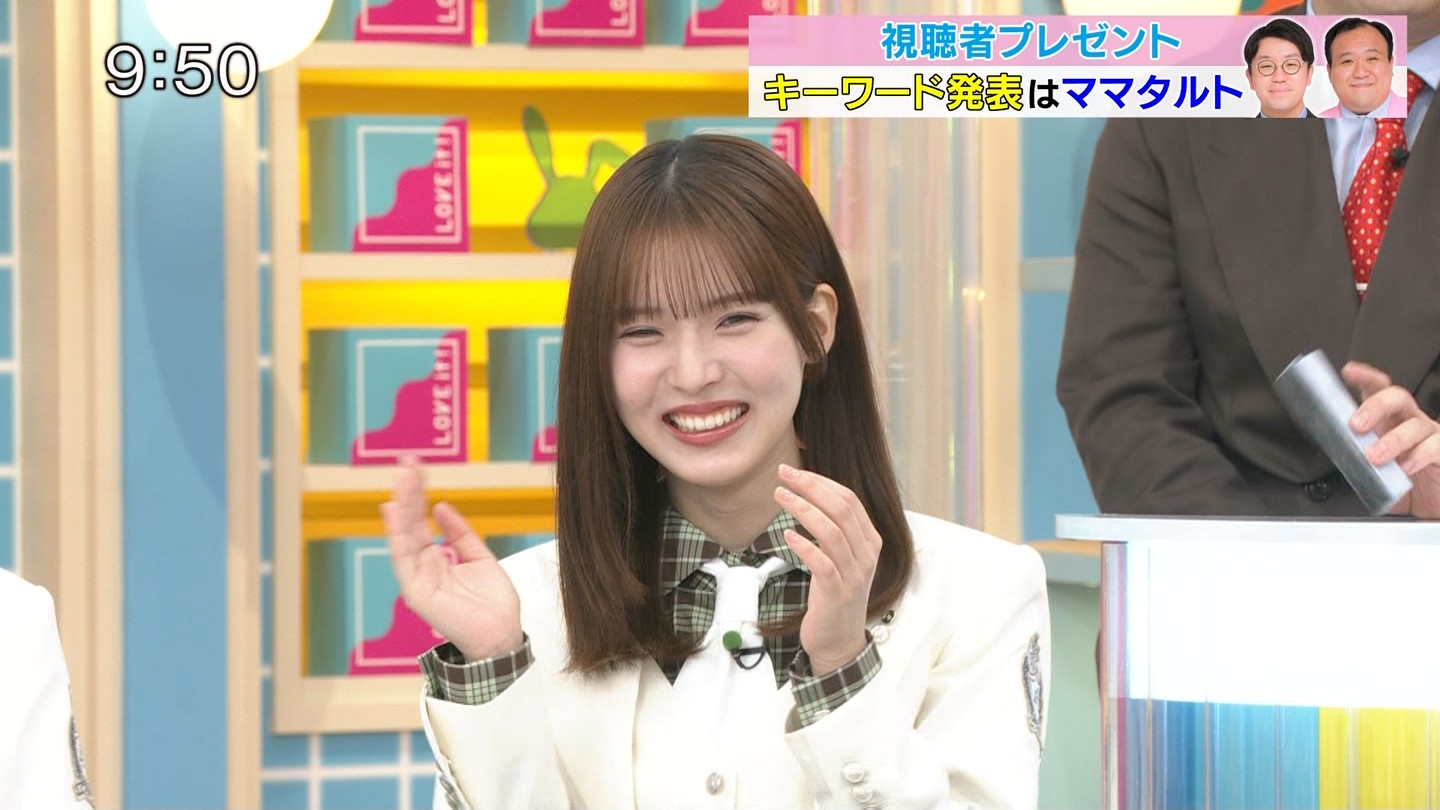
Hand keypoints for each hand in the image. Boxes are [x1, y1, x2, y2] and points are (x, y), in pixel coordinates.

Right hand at [381, 457, 523, 660]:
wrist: (502, 636)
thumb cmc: (493, 605)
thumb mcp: (479, 558)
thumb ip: (460, 534)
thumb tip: (441, 506)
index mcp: (436, 560)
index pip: (421, 522)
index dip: (418, 495)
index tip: (415, 468)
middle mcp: (423, 568)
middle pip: (410, 524)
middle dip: (408, 492)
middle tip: (407, 463)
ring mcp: (417, 580)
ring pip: (404, 537)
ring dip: (402, 506)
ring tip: (403, 478)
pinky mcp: (417, 593)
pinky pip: (404, 560)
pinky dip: (398, 535)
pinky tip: (395, 511)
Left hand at [773, 464, 879, 675]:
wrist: (839, 641)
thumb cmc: (834, 594)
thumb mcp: (841, 558)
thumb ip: (834, 530)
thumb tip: (809, 494)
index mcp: (870, 542)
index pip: (849, 500)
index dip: (821, 482)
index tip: (795, 471)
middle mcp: (866, 555)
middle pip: (841, 510)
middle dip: (810, 487)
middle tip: (783, 475)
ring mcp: (854, 575)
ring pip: (831, 532)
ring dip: (803, 509)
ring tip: (780, 496)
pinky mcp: (838, 594)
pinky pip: (823, 564)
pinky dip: (805, 546)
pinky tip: (787, 534)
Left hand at [1344, 362, 1439, 518]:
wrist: (1429, 502)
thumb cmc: (1402, 481)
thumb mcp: (1372, 467)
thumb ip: (1355, 456)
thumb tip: (1331, 450)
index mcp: (1389, 420)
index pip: (1379, 390)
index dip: (1366, 378)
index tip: (1349, 372)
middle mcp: (1410, 421)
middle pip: (1398, 398)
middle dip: (1376, 406)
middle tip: (1356, 425)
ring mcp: (1430, 435)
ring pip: (1415, 425)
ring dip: (1392, 440)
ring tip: (1374, 457)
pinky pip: (1433, 447)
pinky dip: (1416, 457)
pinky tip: (1403, 468)